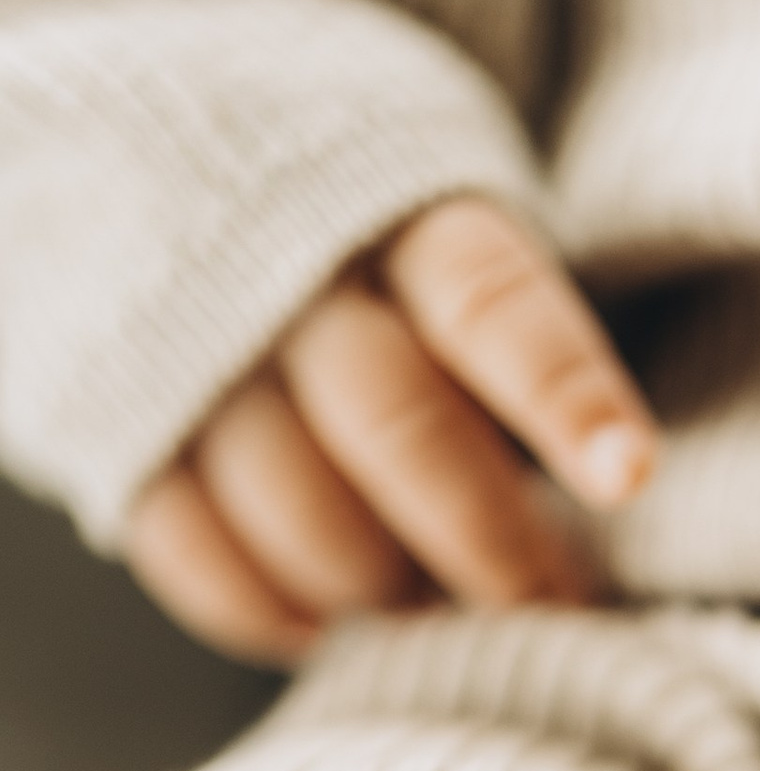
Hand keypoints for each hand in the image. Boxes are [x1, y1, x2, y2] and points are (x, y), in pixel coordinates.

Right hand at [123, 195, 658, 665]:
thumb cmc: (362, 238)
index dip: (561, 390)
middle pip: (398, 424)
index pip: (490, 301)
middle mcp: (289, 270)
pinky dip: (272, 611)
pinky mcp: (118, 423)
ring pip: (298, 507)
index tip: (629, 476)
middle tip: (549, 611)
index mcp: (400, 208)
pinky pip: (198, 557)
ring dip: (382, 589)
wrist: (140, 144)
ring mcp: (193, 348)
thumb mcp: (445, 229)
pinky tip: (327, 626)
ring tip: (436, 614)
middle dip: (487, 541)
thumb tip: (613, 498)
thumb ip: (512, 345)